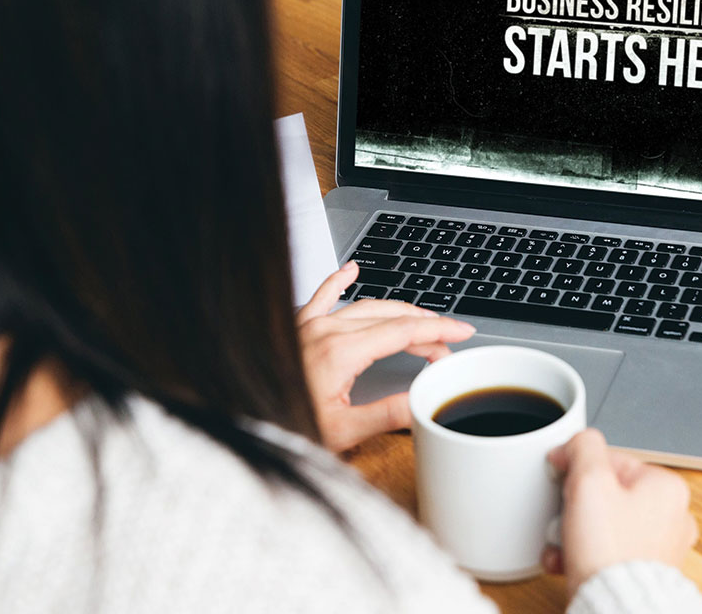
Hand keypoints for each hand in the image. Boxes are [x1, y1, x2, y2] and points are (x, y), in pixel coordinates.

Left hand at [297, 262, 475, 451]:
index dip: (438, 331)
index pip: (403, 332)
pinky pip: (321, 296)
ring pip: (364, 305)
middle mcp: (324, 331)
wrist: (240, 418)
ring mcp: (309, 327)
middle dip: (425, 326)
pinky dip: (338, 280)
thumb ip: (387, 415)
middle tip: (448, 344)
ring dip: (398, 310)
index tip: (462, 333)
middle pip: (389, 317)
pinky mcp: (296, 329)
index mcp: (340, 352)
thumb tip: (423, 404)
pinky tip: (350, 269)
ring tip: (421, 320)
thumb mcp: (343, 432)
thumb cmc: (280, 425)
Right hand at [542, 428, 698, 597]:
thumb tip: (578, 442)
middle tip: (563, 513)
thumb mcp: (589, 481)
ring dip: (574, 530)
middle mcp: (672, 516)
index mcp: (667, 487)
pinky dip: (584, 552)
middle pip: (607, 493)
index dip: (578, 466)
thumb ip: (583, 447)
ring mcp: (659, 547)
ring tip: (562, 541)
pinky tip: (567, 559)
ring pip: (604, 523)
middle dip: (575, 504)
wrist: (616, 606)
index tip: (559, 474)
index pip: (611, 459)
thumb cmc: (611, 551)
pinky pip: (607, 550)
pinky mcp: (643, 571)